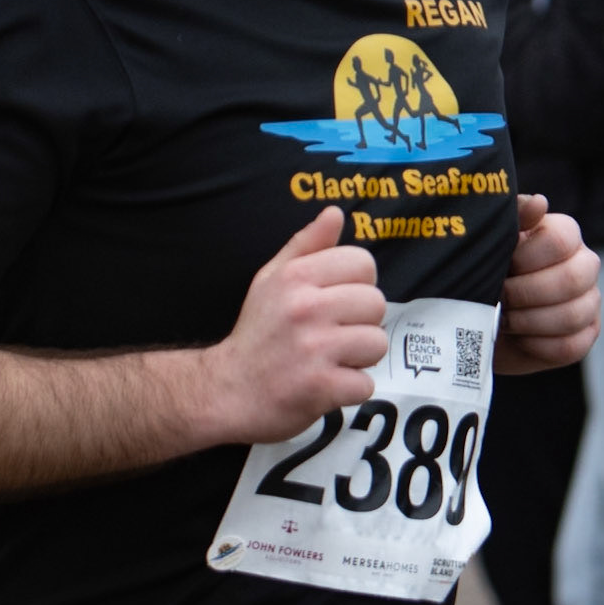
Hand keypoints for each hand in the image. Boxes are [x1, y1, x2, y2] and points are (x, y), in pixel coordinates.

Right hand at [201, 207, 387, 444]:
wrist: (227, 391)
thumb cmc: (256, 332)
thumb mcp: (271, 279)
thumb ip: (306, 244)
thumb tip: (336, 213)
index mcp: (296, 277)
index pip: (363, 263)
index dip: (357, 284)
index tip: (337, 301)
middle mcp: (306, 307)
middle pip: (376, 303)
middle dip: (361, 322)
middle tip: (334, 334)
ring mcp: (315, 348)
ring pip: (376, 343)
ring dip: (359, 357)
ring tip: (332, 359)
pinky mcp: (321, 386)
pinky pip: (365, 383)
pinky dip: (350, 389)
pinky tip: (326, 383)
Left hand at [496, 193, 599, 373]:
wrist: (481, 318)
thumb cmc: (487, 270)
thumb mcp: (492, 240)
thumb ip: (513, 216)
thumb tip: (540, 202)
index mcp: (564, 235)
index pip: (562, 239)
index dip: (527, 257)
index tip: (503, 265)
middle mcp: (584, 265)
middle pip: (572, 279)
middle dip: (525, 293)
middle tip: (499, 296)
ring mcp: (589, 302)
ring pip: (572, 315)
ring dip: (528, 321)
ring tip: (503, 318)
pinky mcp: (586, 336)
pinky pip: (570, 345)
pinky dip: (537, 345)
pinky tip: (518, 337)